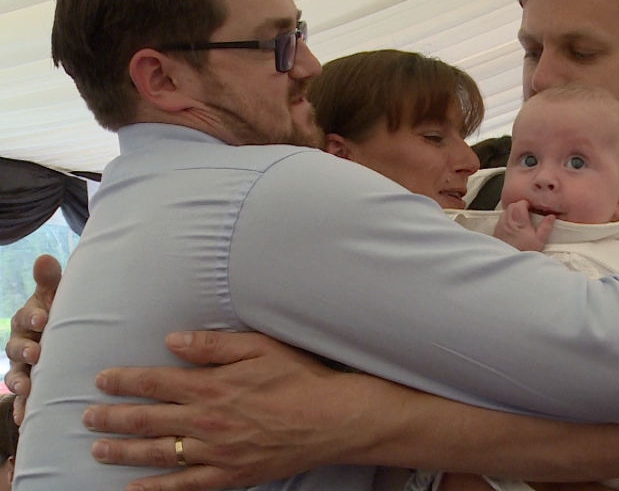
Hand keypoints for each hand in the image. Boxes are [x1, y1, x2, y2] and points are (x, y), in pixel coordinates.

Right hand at [4, 254, 60, 423]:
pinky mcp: (31, 386)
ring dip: (20, 383)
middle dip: (25, 351)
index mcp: (28, 319)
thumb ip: (50, 280)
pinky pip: (23, 400)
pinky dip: (22, 409)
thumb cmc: (60, 311)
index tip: (43, 318)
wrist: (65, 334)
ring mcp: (24, 367)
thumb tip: (44, 257)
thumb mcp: (57, 296)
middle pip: (16, 348)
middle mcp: (22, 343)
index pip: (26, 317)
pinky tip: (24, 420)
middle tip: (38, 354)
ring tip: (27, 389)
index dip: (32, 317)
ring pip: (16, 375)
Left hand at [83, 331, 355, 490]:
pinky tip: (134, 487)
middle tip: (86, 417)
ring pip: (158, 453)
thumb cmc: (300, 378)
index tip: (101, 380)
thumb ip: (213, 345)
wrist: (333, 418)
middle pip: (147, 420)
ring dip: (123, 451)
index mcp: (212, 386)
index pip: (155, 382)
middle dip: (112, 418)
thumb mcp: (260, 347)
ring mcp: (216, 452)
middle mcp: (207, 421)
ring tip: (97, 449)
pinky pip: (184, 486)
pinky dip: (155, 488)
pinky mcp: (230, 474)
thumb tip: (172, 341)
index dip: (124, 381)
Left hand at [493, 200, 555, 251]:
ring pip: (505, 212)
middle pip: (511, 206)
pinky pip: (500, 220)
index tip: (531, 209)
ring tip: (519, 220)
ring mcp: (500, 226)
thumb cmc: (525, 251)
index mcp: (519, 221)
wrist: (511, 264)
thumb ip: (545, 227)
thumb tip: (551, 216)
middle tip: (527, 213)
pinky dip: (506, 220)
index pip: (520, 204)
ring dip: (512, 212)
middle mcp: (507, 221)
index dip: (526, 204)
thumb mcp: (539, 241)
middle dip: (519, 206)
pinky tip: (512, 228)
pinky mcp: (495, 232)